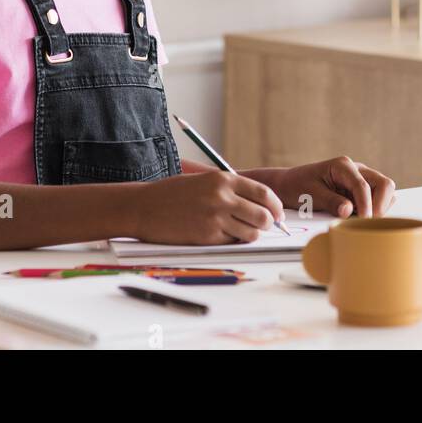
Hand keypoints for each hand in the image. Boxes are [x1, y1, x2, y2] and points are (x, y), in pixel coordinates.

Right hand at [129, 171, 285, 244]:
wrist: (144, 207)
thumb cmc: (171, 193)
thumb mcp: (203, 180)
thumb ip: (229, 188)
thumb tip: (256, 202)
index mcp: (223, 180)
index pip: (263, 194)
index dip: (275, 206)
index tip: (277, 213)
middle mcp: (223, 197)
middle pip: (263, 215)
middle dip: (267, 223)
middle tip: (264, 226)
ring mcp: (215, 218)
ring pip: (251, 233)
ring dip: (251, 235)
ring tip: (242, 232)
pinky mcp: (207, 237)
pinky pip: (232, 242)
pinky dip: (232, 241)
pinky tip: (222, 235)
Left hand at [262, 156, 396, 217]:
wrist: (289, 185)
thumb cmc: (298, 186)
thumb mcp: (311, 194)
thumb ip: (331, 202)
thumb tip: (349, 211)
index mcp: (343, 166)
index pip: (363, 185)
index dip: (366, 205)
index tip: (364, 221)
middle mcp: (356, 169)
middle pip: (384, 184)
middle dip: (380, 205)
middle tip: (368, 223)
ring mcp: (361, 178)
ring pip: (385, 191)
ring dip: (379, 207)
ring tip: (361, 219)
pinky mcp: (362, 190)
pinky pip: (378, 198)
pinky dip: (375, 209)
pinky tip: (359, 217)